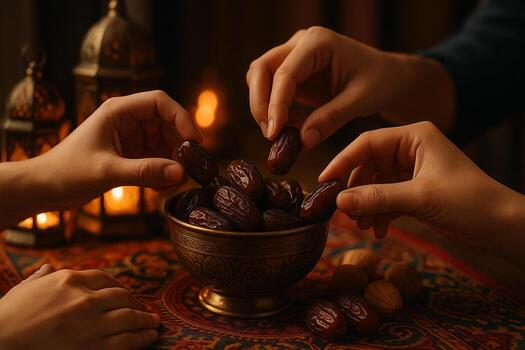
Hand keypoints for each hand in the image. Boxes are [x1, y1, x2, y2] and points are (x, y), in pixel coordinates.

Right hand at [0, 265, 159, 349]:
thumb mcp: (25, 289)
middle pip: (121, 296)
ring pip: (129, 317)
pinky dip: (142, 338)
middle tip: (144, 309)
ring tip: (154, 323)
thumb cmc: (7, 316)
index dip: (119, 287)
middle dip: (135, 303)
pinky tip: (150, 337)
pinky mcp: (93, 346)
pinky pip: (126, 340)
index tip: (126, 294)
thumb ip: (42, 277)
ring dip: (145, 320)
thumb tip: (47, 267)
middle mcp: (85, 298)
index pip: (104, 279)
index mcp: (70, 280)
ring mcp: (91, 322)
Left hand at [38, 90, 202, 209]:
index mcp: (118, 111)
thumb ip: (145, 171)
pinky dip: (163, 172)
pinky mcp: (130, 157)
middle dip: (180, 145)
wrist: (44, 189)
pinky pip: (156, 160)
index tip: (195, 141)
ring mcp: (130, 139)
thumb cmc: (67, 172)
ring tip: (176, 182)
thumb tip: (181, 173)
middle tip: (191, 167)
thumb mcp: (108, 171)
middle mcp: (127, 121)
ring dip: (173, 161)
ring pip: (165, 144)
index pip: (159, 102)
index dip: (181, 118)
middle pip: (167, 124)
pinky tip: (162, 188)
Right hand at [246, 26, 453, 148]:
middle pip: (261, 70)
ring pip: (260, 79)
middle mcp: (300, 44)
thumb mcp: (360, 101)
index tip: (274, 133)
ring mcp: (293, 57)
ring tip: (284, 133)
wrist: (388, 78)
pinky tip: (293, 127)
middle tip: (271, 135)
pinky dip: (275, 111)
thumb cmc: (380, 82)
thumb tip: (303, 141)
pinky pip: (271, 91)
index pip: (285, 72)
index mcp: (319, 42)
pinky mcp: (293, 74)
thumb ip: (330, 119)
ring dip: (264, 108)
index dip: (275, 103)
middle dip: (260, 104)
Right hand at [319, 122, 524, 269]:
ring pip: (375, 184)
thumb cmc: (469, 201)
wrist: (502, 227)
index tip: (325, 181)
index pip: (368, 142)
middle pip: (369, 165)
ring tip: (364, 226)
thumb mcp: (419, 198)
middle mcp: (411, 149)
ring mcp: (412, 171)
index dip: (343, 161)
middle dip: (357, 190)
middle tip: (345, 212)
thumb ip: (376, 198)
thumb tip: (338, 202)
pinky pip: (386, 198)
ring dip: (367, 205)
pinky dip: (380, 213)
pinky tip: (380, 230)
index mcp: (415, 136)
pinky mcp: (414, 191)